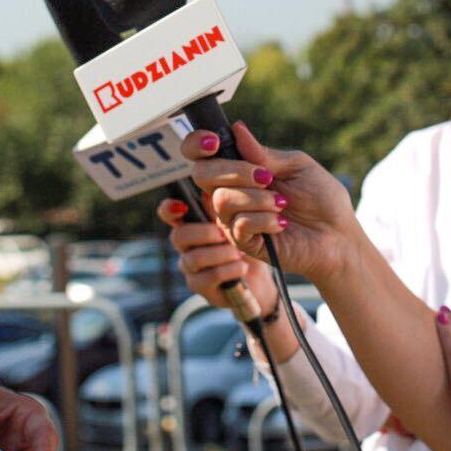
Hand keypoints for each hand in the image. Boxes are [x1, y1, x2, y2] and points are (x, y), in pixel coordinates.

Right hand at [159, 195, 280, 316]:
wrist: (281, 263)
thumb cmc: (266, 226)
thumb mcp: (254, 203)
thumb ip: (237, 187)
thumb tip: (224, 162)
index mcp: (198, 218)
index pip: (170, 212)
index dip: (169, 208)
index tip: (183, 205)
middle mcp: (190, 243)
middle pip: (178, 236)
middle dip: (202, 233)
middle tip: (225, 232)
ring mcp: (195, 267)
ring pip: (192, 259)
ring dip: (219, 253)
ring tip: (241, 252)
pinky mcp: (205, 288)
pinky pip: (206, 279)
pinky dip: (227, 270)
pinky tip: (244, 266)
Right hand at [180, 122, 364, 285]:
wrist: (338, 234)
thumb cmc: (321, 198)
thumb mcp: (297, 166)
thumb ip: (264, 154)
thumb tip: (236, 129)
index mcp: (242, 169)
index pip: (202, 155)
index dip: (196, 144)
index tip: (213, 142)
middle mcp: (232, 192)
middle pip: (202, 175)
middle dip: (233, 172)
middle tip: (266, 177)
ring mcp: (235, 219)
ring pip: (222, 200)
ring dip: (256, 198)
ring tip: (282, 204)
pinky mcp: (244, 243)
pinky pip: (239, 225)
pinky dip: (264, 219)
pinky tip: (282, 223)